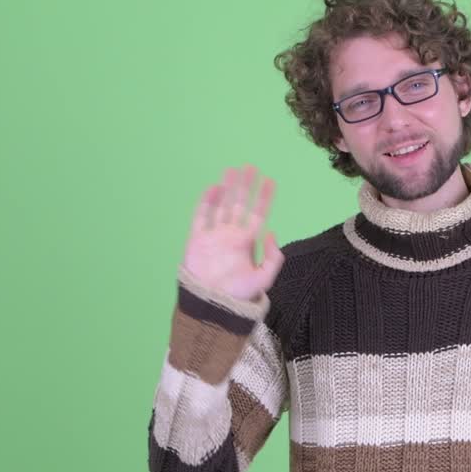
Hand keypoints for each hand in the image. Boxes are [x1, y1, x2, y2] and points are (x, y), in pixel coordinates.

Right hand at [180, 163, 283, 302]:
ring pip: (222, 205)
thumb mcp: (264, 279)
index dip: (264, 198)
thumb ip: (273, 258)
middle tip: (250, 167)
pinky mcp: (197, 239)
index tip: (270, 181)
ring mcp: (214, 235)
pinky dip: (207, 202)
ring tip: (232, 170)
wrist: (212, 305)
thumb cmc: (238, 295)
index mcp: (247, 242)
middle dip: (245, 186)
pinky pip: (202, 216)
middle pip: (239, 204)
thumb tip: (272, 233)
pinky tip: (214, 188)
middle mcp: (231, 235)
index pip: (258, 214)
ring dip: (227, 188)